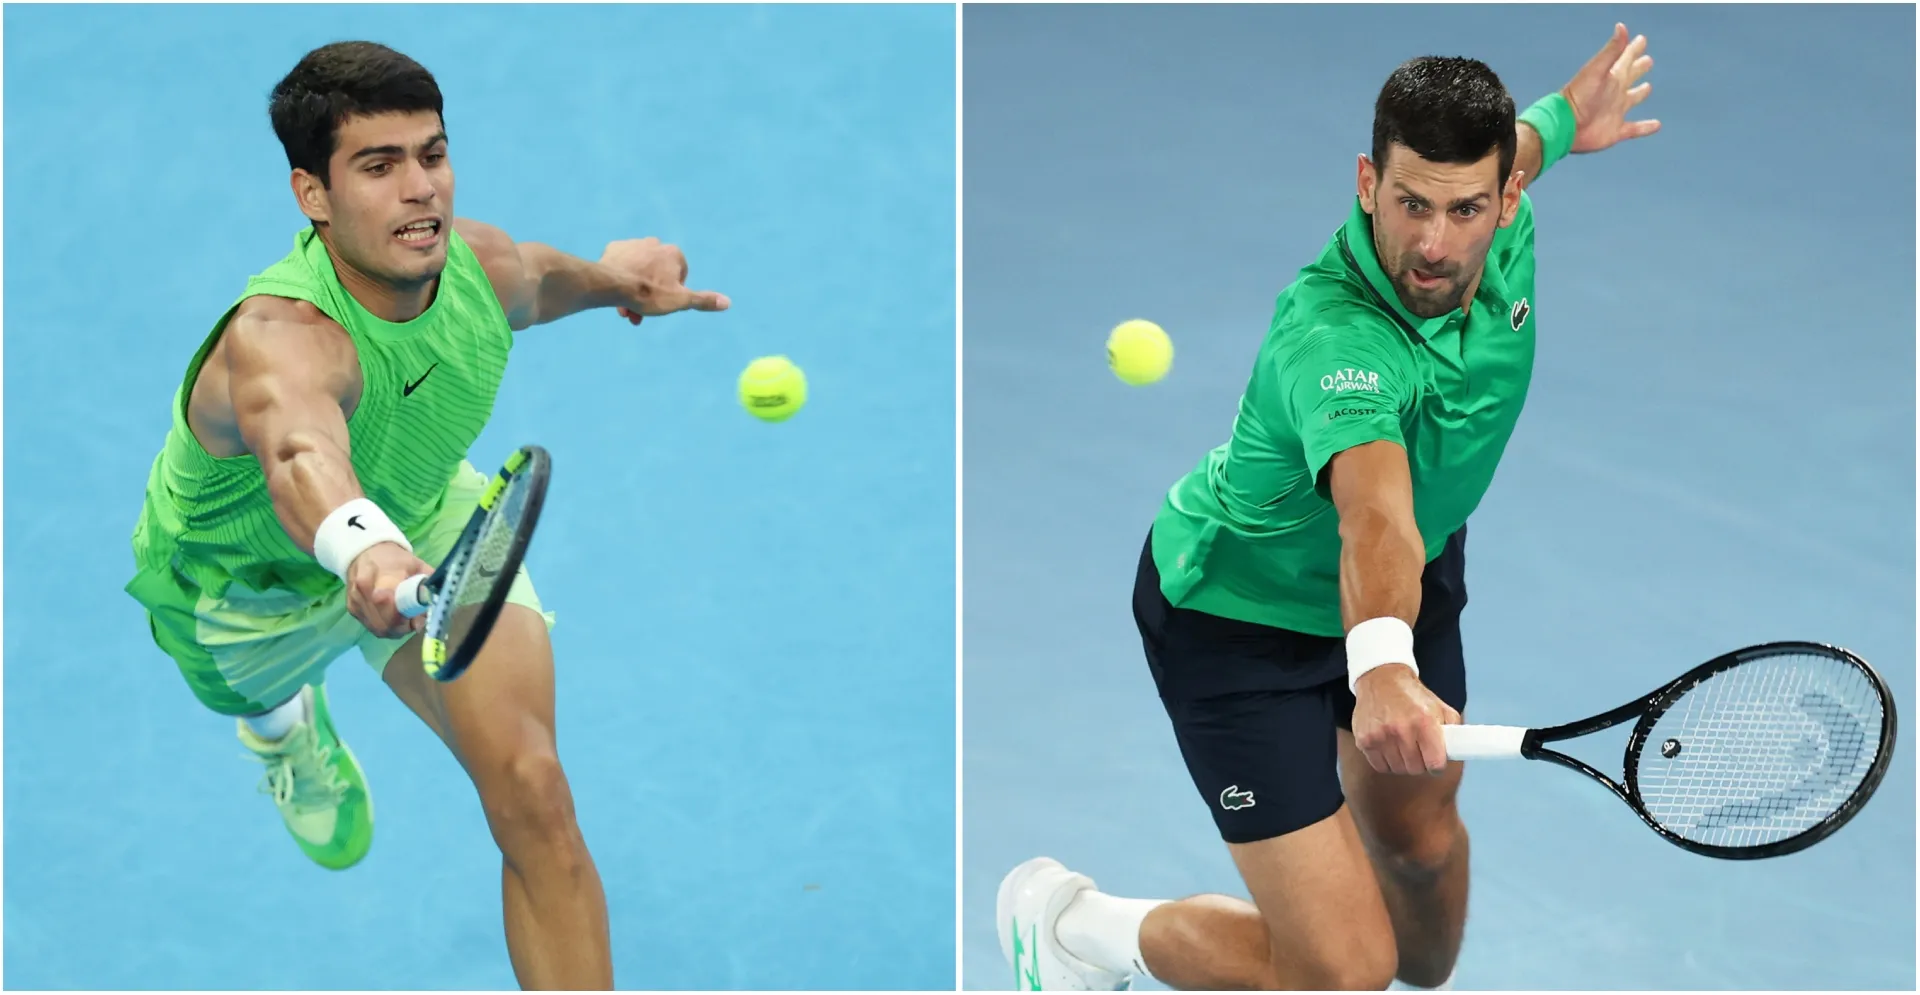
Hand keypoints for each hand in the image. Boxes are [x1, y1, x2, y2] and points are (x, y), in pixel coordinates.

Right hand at [345, 542, 433, 639]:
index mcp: (382, 575)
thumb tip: (430, 608)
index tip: (417, 616)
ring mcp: (355, 601)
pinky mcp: (352, 609)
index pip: (387, 602)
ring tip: (406, 617)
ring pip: (379, 628)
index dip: (404, 616)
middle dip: (403, 626)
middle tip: (415, 619)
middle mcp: (364, 590)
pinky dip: (386, 626)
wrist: (366, 553)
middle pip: (384, 623)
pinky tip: (394, 617)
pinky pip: (372, 627)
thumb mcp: (418, 566)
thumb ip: (427, 586)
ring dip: (396, 628)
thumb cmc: (396, 560)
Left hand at [601, 237, 730, 324]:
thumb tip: (727, 302)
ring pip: (639, 270)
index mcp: (674, 253)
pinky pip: (621, 264)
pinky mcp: (615, 248)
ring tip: (626, 308)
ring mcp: (634, 244)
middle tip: (639, 314)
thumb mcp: (680, 301)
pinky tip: (615, 290)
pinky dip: (621, 277)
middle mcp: (655, 243)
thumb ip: (703, 300)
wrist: (611, 284)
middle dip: (650, 295)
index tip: (661, 306)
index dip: (671, 294)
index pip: (679, 277)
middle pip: (657, 274)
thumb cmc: (648, 293)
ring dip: (635, 289)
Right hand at [1351, 664, 1460, 774]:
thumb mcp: (1439, 707)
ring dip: (1402, 762)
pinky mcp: (1364, 740)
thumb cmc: (1413, 697)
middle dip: (1419, 763)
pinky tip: (1388, 747)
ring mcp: (1380, 736)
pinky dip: (1386, 761)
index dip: (1437, 765)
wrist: (1381, 679)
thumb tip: (1458, 752)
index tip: (1435, 761)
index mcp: (1425, 722)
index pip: (1435, 764)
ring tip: (1402, 746)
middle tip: (1418, 751)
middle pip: (1416, 769)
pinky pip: (1380, 766)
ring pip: (1398, 769)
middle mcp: (1402, 729)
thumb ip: (1452, 731)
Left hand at [1561, 23, 1661, 153]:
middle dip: (1638, 68)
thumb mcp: (1597, 70)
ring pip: (1633, 99)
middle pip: (1630, 76)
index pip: (1625, 58)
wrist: (1565, 126)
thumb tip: (1621, 27)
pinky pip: (1635, 129)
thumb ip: (1611, 51)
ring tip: (1648, 87)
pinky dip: (1646, 127)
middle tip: (1647, 60)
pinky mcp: (1616, 130)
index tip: (1641, 39)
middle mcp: (1615, 92)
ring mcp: (1615, 111)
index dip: (1633, 48)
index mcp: (1611, 76)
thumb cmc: (1579, 96)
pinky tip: (1657, 125)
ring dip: (1640, 93)